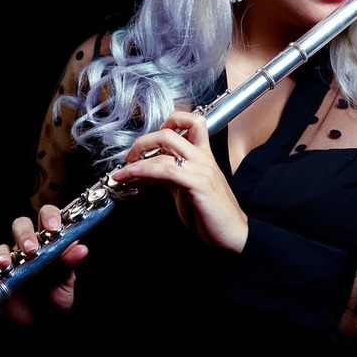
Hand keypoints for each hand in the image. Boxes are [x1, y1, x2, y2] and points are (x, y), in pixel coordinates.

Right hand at [0, 204, 88, 324]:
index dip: (50, 217)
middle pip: (22, 226)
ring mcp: (11, 261)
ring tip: (6, 264)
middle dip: (25, 234)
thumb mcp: (66, 283)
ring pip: (2, 247)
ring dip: (2, 253)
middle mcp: (29, 247)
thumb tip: (81, 249)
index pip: (48, 217)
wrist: (41, 323)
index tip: (53, 228)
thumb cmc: (55, 297)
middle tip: (30, 249)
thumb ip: (69, 265)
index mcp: (49, 242)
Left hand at [111, 111, 247, 251]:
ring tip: (122, 171)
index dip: (167, 123)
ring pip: (166, 145)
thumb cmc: (213, 215)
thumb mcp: (187, 189)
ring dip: (137, 157)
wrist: (233, 235)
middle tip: (130, 157)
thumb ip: (171, 175)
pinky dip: (144, 170)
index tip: (149, 142)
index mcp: (203, 156)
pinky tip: (132, 176)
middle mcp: (203, 157)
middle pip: (170, 131)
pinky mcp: (198, 183)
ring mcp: (202, 169)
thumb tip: (150, 169)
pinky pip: (166, 169)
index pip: (191, 122)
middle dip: (143, 141)